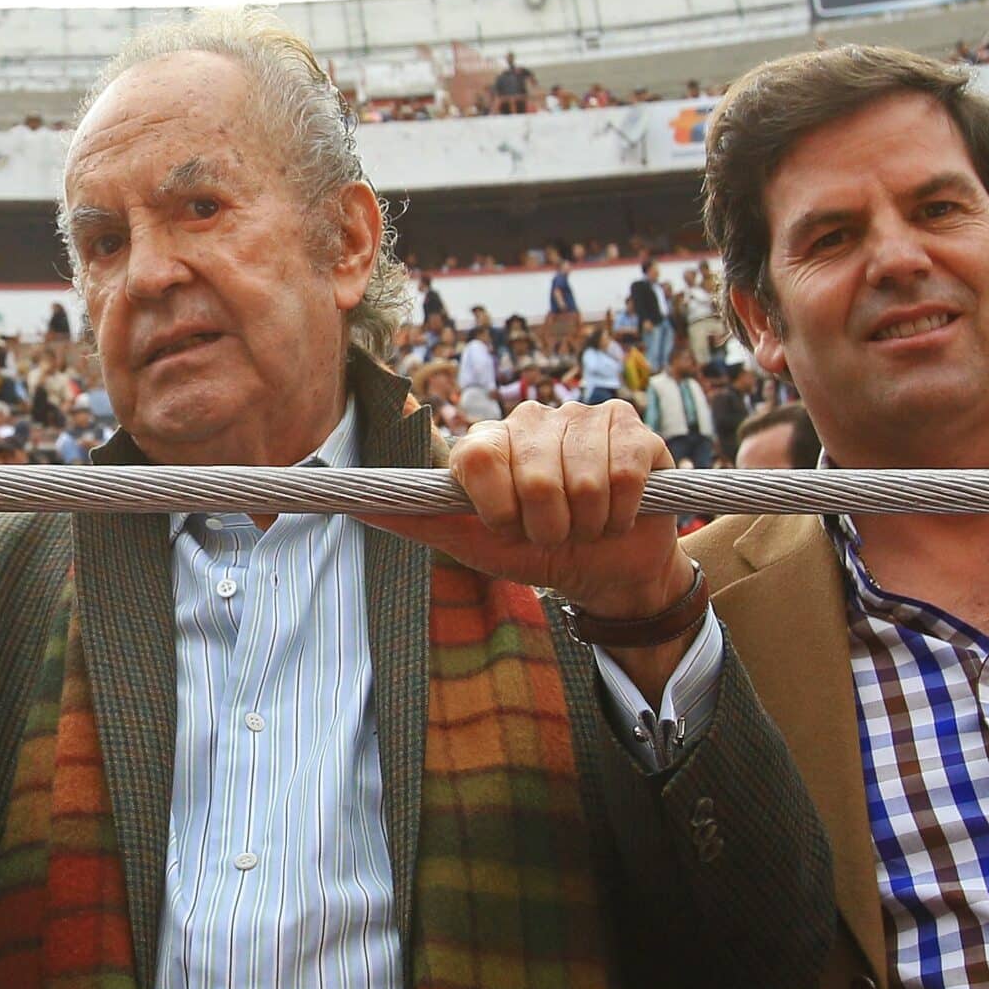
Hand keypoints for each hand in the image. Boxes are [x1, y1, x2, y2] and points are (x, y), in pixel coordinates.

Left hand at [356, 400, 695, 689]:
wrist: (606, 571)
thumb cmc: (534, 553)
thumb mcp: (471, 543)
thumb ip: (416, 518)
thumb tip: (355, 502)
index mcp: (489, 439)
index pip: (478, 457)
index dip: (497, 508)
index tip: (508, 528)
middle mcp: (532, 417)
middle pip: (534, 477)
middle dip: (547, 526)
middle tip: (553, 532)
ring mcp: (584, 416)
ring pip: (583, 481)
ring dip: (586, 525)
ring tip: (585, 524)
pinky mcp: (634, 429)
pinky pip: (623, 474)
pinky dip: (620, 513)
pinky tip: (617, 513)